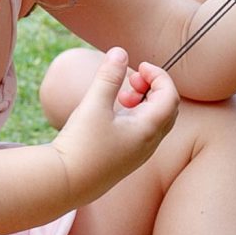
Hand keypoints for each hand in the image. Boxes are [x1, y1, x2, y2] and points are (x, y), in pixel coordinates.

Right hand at [51, 47, 178, 202]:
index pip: (170, 96)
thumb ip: (109, 76)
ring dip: (143, 102)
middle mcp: (149, 144)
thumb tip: (120, 51)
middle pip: (168, 108)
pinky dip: (136, 115)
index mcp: (148, 130)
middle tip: (130, 81)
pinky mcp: (126, 159)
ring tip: (120, 97)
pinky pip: (143, 131)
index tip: (139, 66)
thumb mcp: (94, 105)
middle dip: (153, 88)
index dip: (159, 76)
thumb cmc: (81, 144)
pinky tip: (112, 113)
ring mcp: (139, 154)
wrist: (65, 183)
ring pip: (155, 120)